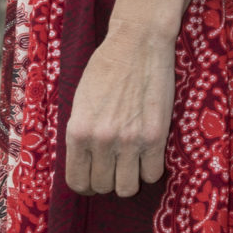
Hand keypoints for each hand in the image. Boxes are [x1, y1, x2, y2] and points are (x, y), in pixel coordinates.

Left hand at [64, 16, 175, 196]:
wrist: (137, 44)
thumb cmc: (106, 69)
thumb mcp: (80, 102)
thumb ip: (80, 134)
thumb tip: (84, 163)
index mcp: (78, 132)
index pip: (77, 181)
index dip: (85, 184)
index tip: (93, 178)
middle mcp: (101, 141)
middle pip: (103, 187)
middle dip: (107, 181)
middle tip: (113, 167)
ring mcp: (129, 141)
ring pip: (127, 188)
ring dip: (128, 180)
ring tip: (130, 164)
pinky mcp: (155, 137)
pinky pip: (152, 175)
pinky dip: (149, 170)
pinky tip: (147, 155)